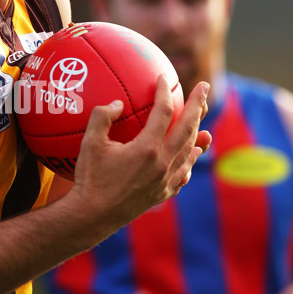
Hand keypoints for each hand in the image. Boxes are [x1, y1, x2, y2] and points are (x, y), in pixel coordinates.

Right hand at [67, 76, 210, 235]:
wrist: (93, 216)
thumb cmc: (89, 178)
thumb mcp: (90, 143)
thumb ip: (102, 117)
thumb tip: (116, 103)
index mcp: (147, 148)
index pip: (163, 112)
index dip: (165, 92)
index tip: (164, 77)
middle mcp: (162, 164)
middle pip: (187, 128)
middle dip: (198, 105)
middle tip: (204, 87)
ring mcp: (165, 180)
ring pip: (190, 151)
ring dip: (199, 132)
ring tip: (205, 121)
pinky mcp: (163, 193)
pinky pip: (184, 173)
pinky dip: (191, 160)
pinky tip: (193, 154)